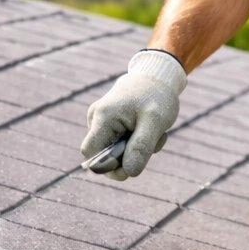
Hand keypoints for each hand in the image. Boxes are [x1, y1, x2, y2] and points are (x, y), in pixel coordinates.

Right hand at [81, 50, 185, 178]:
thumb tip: (128, 173)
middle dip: (128, 157)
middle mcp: (96, 118)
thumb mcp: (155, 121)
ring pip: (114, 150)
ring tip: (154, 132)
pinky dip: (136, 141)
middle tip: (152, 144)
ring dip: (136, 148)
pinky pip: (119, 143)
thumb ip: (141, 147)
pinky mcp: (109, 122)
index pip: (90, 154)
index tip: (131, 165)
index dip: (107, 167)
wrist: (158, 76)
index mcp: (103, 117)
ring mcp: (101, 120)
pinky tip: (149, 129)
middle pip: (103, 155)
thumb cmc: (157, 96)